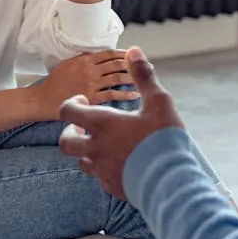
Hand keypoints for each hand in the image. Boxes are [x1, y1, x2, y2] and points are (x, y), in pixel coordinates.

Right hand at [37, 50, 138, 117]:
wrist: (43, 99)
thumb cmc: (54, 82)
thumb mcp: (68, 64)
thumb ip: (84, 60)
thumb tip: (100, 57)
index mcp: (85, 59)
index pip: (109, 53)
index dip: (125, 53)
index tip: (136, 55)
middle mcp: (90, 69)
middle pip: (117, 64)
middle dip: (134, 64)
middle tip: (148, 66)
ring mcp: (91, 84)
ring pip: (117, 78)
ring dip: (133, 78)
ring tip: (143, 79)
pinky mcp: (91, 98)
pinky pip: (112, 94)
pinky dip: (126, 94)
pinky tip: (135, 94)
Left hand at [58, 47, 182, 199]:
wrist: (171, 181)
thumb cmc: (164, 138)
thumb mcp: (159, 102)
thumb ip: (143, 76)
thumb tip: (134, 51)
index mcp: (102, 124)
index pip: (68, 111)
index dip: (71, 104)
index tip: (84, 101)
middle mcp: (96, 148)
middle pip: (65, 142)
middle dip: (70, 132)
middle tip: (84, 126)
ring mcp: (102, 170)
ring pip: (81, 161)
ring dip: (86, 151)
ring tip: (103, 145)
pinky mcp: (112, 187)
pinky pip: (99, 178)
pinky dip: (103, 170)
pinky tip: (118, 164)